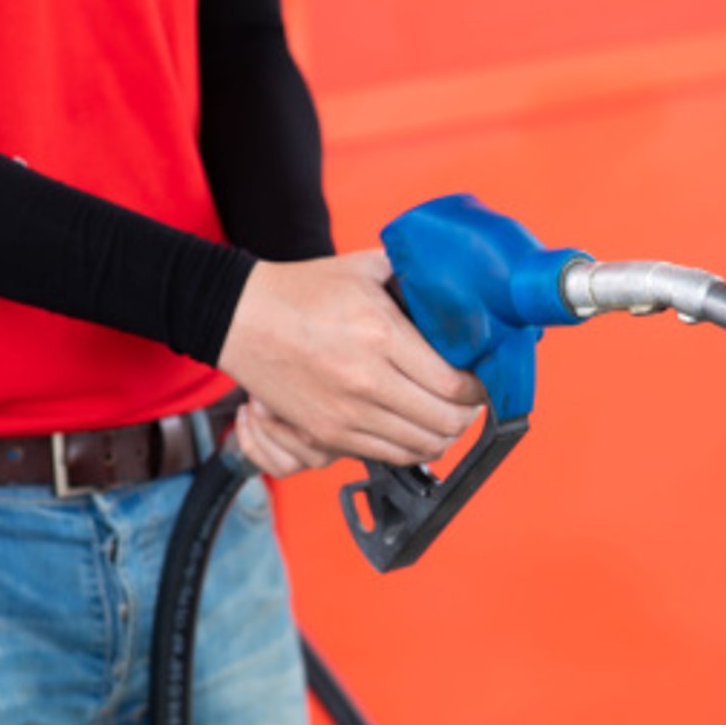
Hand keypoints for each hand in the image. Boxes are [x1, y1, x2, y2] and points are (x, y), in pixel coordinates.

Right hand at [217, 249, 485, 470]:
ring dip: (446, 436)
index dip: (479, 389)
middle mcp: (366, 381)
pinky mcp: (327, 435)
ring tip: (451, 419)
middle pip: (444, 421)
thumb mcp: (365, 269)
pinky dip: (414, 449)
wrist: (242, 319)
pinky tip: (421, 433)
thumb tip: (456, 284)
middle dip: (469, 415)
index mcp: (380, 336)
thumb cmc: (302, 292)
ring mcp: (346, 414)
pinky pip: (389, 456)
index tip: (483, 381)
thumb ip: (412, 276)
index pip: (453, 383)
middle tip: (473, 402)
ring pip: (421, 445)